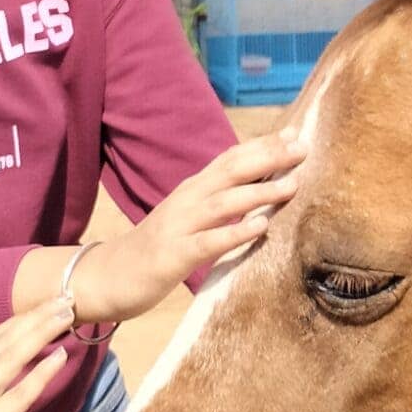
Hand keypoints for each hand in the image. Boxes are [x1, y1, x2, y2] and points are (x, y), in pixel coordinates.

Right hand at [0, 298, 76, 411]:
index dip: (10, 325)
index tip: (33, 310)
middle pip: (1, 342)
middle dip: (32, 317)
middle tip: (61, 297)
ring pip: (11, 357)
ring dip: (41, 331)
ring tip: (67, 312)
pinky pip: (18, 394)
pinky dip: (41, 372)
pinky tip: (61, 357)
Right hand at [72, 132, 307, 324]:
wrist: (108, 277)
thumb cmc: (158, 246)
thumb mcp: (190, 217)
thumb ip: (219, 200)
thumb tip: (259, 188)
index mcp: (193, 189)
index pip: (231, 159)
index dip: (262, 146)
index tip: (295, 134)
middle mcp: (187, 200)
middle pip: (231, 171)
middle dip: (268, 159)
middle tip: (303, 149)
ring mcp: (179, 226)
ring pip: (223, 203)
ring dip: (259, 192)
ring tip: (291, 185)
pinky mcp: (173, 256)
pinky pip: (208, 242)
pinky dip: (234, 232)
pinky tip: (259, 228)